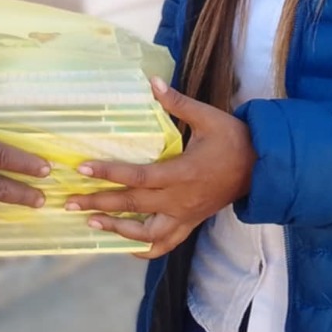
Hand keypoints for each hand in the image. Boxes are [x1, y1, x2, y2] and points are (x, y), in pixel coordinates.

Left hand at [64, 78, 255, 258]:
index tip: (82, 169)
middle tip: (69, 203)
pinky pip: (166, 244)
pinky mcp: (190, 223)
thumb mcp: (207, 117)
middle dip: (99, 204)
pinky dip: (144, 249)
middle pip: (133, 205)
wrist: (262, 167)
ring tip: (90, 224)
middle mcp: (179, 199)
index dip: (108, 174)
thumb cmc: (233, 140)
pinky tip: (126, 247)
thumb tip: (152, 82)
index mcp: (181, 173)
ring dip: (117, 230)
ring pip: (146, 233)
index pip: (137, 177)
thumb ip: (177, 103)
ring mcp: (185, 215)